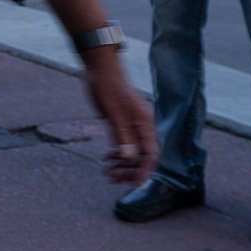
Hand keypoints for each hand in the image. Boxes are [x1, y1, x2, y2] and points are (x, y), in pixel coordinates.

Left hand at [82, 53, 156, 183]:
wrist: (99, 66)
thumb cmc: (107, 86)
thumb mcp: (113, 112)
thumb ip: (122, 135)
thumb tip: (130, 158)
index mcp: (145, 123)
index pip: (151, 154)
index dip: (144, 170)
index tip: (133, 183)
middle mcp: (141, 126)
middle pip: (143, 156)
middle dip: (130, 170)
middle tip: (114, 178)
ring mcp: (132, 124)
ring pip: (132, 151)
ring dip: (122, 164)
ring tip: (108, 172)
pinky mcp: (121, 122)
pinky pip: (124, 143)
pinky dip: (117, 154)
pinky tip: (107, 159)